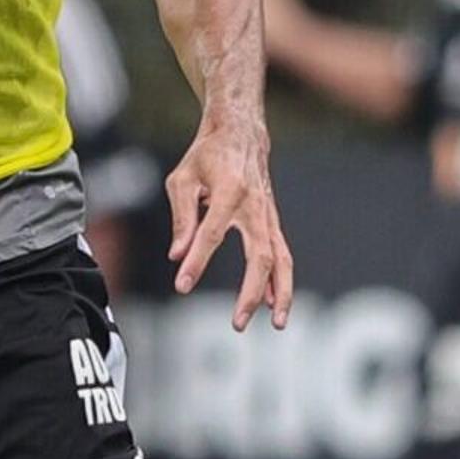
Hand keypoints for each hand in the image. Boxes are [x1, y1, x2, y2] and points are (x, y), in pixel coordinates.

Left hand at [163, 119, 294, 330]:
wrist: (241, 133)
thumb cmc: (206, 156)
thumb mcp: (183, 178)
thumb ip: (182, 217)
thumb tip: (177, 256)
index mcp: (229, 190)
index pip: (212, 232)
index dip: (198, 260)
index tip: (182, 285)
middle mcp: (255, 205)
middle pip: (260, 255)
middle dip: (251, 292)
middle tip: (237, 322)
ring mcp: (268, 215)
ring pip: (281, 259)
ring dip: (280, 294)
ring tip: (275, 324)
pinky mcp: (273, 222)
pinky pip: (282, 255)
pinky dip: (281, 282)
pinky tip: (276, 307)